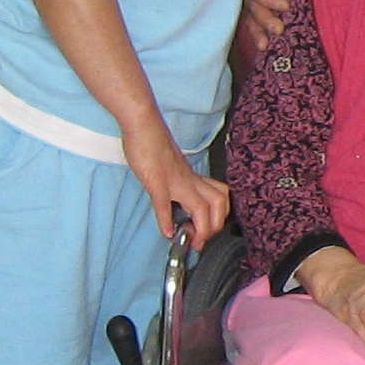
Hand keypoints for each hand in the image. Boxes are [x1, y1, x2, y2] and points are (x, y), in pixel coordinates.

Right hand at [120, 128, 228, 249]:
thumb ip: (179, 183)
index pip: (220, 198)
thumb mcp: (173, 167)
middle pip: (219, 203)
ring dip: (199, 228)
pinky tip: (166, 233)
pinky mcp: (156, 180)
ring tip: (189, 239)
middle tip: (199, 240)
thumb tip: (178, 202)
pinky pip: (164, 202)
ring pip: (201, 206)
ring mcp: (174, 180)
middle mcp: (190, 180)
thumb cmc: (155, 145)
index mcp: (194, 177)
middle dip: (214, 227)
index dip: (217, 219)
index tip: (203, 233)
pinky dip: (166, 220)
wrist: (144, 124)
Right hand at [242, 0, 304, 49]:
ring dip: (258, 32)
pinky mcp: (261, 11)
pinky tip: (264, 47)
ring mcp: (255, 2)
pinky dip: (258, 35)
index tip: (286, 6)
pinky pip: (256, 24)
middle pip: (254, 7)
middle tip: (279, 29)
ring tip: (265, 45)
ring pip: (252, 18)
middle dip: (265, 19)